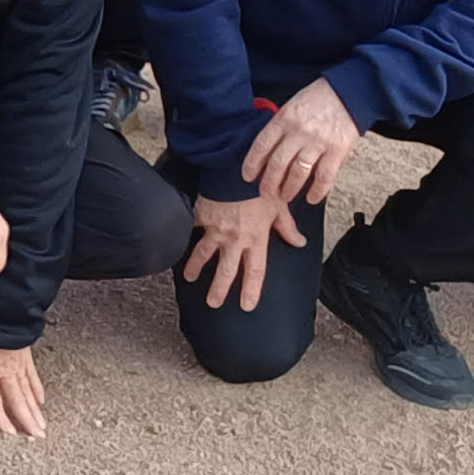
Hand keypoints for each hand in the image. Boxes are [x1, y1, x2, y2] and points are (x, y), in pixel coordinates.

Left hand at [0, 330, 48, 437]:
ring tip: (41, 426)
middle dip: (26, 421)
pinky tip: (41, 400)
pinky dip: (37, 390)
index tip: (8, 432)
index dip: (0, 418)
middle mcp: (5, 372)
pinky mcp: (26, 356)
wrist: (0, 307)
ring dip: (34, 411)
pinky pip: (33, 377)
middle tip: (34, 437)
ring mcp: (18, 365)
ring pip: (28, 393)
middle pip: (17, 401)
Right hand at [181, 190, 308, 312]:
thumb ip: (287, 226)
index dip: (251, 290)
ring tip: (188, 278)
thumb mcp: (279, 205)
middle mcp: (235, 238)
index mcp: (256, 238)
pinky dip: (182, 235)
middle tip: (213, 303)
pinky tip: (174, 243)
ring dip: (195, 267)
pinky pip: (191, 229)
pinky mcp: (201, 216)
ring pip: (204, 254)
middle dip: (219, 289)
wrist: (235, 169)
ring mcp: (216, 229)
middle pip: (227, 270)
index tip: (246, 305)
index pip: (255, 271)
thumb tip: (299, 242)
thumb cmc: (259, 186)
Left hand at [237, 78, 360, 206]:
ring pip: (298, 172)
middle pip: (277, 163)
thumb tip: (268, 149)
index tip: (248, 177)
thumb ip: (281, 126)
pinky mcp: (337, 150)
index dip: (252, 164)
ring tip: (285, 196)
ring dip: (289, 189)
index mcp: (284, 119)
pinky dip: (318, 190)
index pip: (262, 145)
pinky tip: (312, 198)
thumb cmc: (319, 98)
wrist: (348, 92)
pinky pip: (325, 176)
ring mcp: (318, 142)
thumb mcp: (292, 105)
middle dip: (269, 183)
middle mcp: (298, 132)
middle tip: (266, 193)